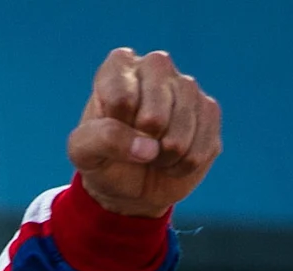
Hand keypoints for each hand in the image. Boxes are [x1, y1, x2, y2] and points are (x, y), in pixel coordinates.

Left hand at [68, 48, 221, 217]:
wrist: (131, 183)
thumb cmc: (103, 159)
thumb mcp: (83, 152)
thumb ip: (103, 139)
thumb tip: (149, 146)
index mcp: (120, 65)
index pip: (121, 100)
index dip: (117, 129)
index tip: (110, 131)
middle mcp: (156, 66)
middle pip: (154, 117)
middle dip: (142, 145)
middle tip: (135, 145)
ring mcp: (187, 86)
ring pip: (181, 133)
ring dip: (164, 158)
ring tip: (154, 154)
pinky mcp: (209, 111)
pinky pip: (202, 146)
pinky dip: (184, 164)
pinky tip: (173, 158)